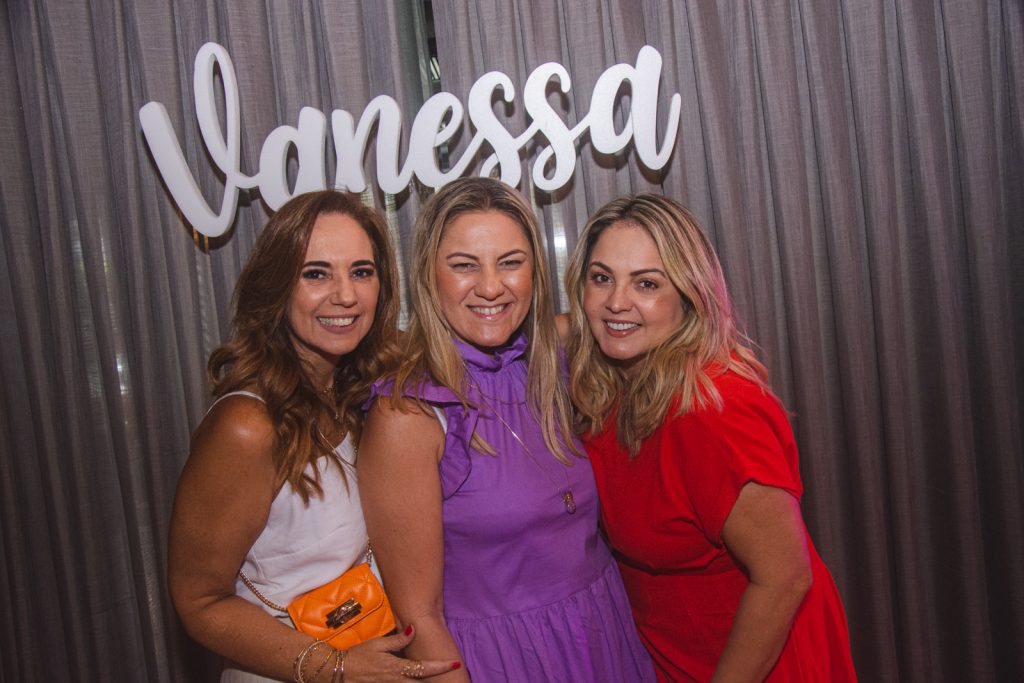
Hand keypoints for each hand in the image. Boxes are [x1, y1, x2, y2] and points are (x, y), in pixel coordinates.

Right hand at [341, 626, 461, 681]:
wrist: (338, 672)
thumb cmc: (359, 656)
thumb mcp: (377, 644)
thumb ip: (398, 640)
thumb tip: (414, 629)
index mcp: (398, 668)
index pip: (425, 668)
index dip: (441, 666)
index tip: (456, 663)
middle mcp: (397, 681)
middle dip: (438, 681)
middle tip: (452, 677)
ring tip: (438, 680)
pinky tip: (418, 681)